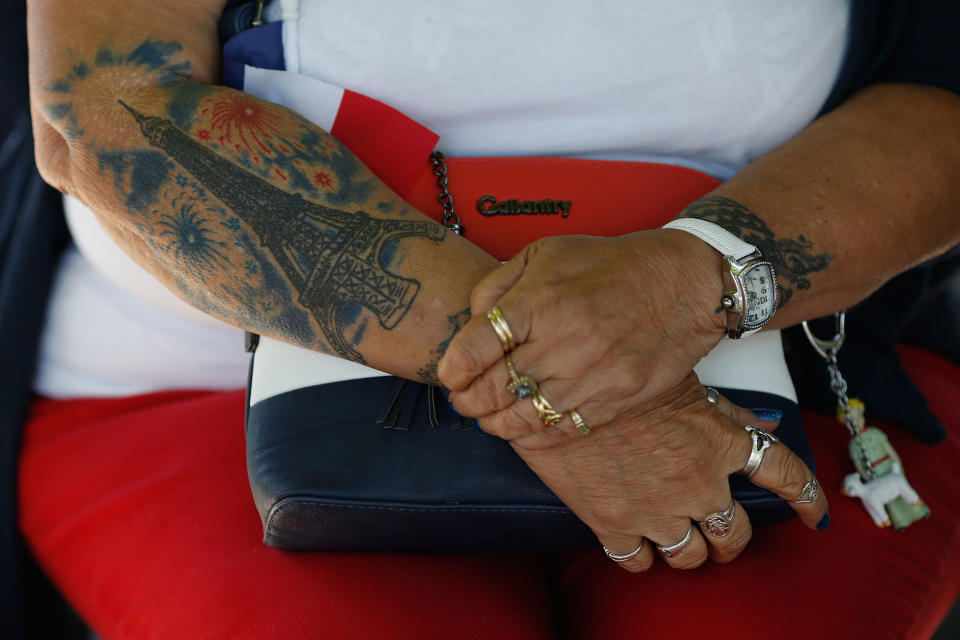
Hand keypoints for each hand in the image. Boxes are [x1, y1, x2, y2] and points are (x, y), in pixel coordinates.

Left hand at [438, 230, 725, 440]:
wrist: (682, 284)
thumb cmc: (611, 265)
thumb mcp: (546, 253)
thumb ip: (499, 284)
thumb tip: (471, 321)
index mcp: (538, 301)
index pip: (472, 348)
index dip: (452, 369)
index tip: (450, 375)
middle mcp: (560, 341)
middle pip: (491, 389)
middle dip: (467, 401)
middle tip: (463, 400)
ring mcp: (589, 375)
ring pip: (522, 418)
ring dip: (495, 423)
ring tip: (489, 417)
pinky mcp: (614, 400)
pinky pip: (561, 431)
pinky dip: (534, 436)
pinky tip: (524, 428)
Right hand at [508, 376, 828, 571]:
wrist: (557, 385)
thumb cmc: (622, 373)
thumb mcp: (685, 383)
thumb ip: (728, 410)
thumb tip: (767, 426)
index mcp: (720, 442)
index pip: (783, 475)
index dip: (806, 497)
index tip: (815, 513)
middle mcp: (697, 484)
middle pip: (733, 534)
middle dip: (732, 538)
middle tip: (721, 533)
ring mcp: (656, 510)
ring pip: (690, 557)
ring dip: (691, 551)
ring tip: (680, 542)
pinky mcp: (613, 523)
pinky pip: (637, 562)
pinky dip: (642, 558)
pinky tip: (639, 548)